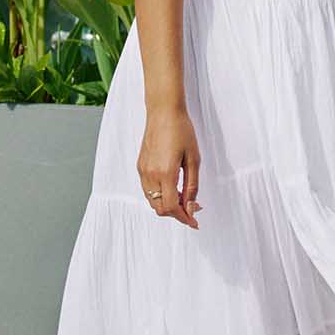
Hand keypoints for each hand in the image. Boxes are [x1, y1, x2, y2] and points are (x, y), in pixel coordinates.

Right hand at [138, 107, 203, 227]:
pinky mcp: (140, 166)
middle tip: (193, 207)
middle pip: (160, 208)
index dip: (184, 218)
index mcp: (166, 173)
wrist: (163, 112)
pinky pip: (148, 190)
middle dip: (177, 213)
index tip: (195, 222)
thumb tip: (191, 206)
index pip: (172, 207)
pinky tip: (172, 188)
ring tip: (184, 197)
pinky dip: (159, 195)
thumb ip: (192, 185)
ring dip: (167, 205)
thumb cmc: (182, 131)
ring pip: (152, 201)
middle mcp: (150, 174)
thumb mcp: (194, 159)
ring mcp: (143, 170)